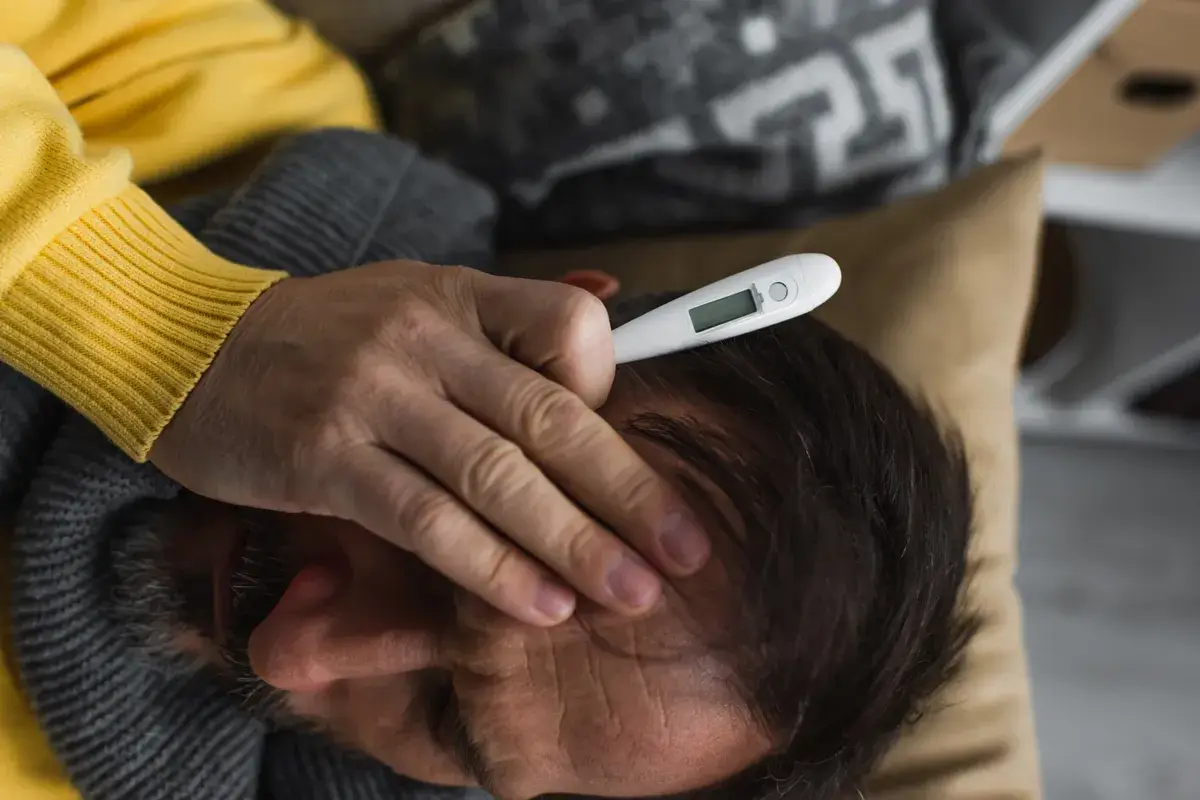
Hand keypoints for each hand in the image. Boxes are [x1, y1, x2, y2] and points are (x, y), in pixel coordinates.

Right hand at [149, 261, 709, 625]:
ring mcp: (373, 395)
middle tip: (686, 550)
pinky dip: (491, 567)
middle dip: (629, 492)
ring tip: (630, 592)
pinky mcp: (326, 457)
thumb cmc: (323, 334)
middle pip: (551, 418)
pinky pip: (426, 520)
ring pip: (497, 477)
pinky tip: (540, 603)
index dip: (611, 387)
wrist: (191, 347)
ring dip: (574, 543)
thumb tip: (614, 300)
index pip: (568, 327)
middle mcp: (423, 338)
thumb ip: (511, 309)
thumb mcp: (418, 294)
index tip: (629, 442)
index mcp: (457, 293)